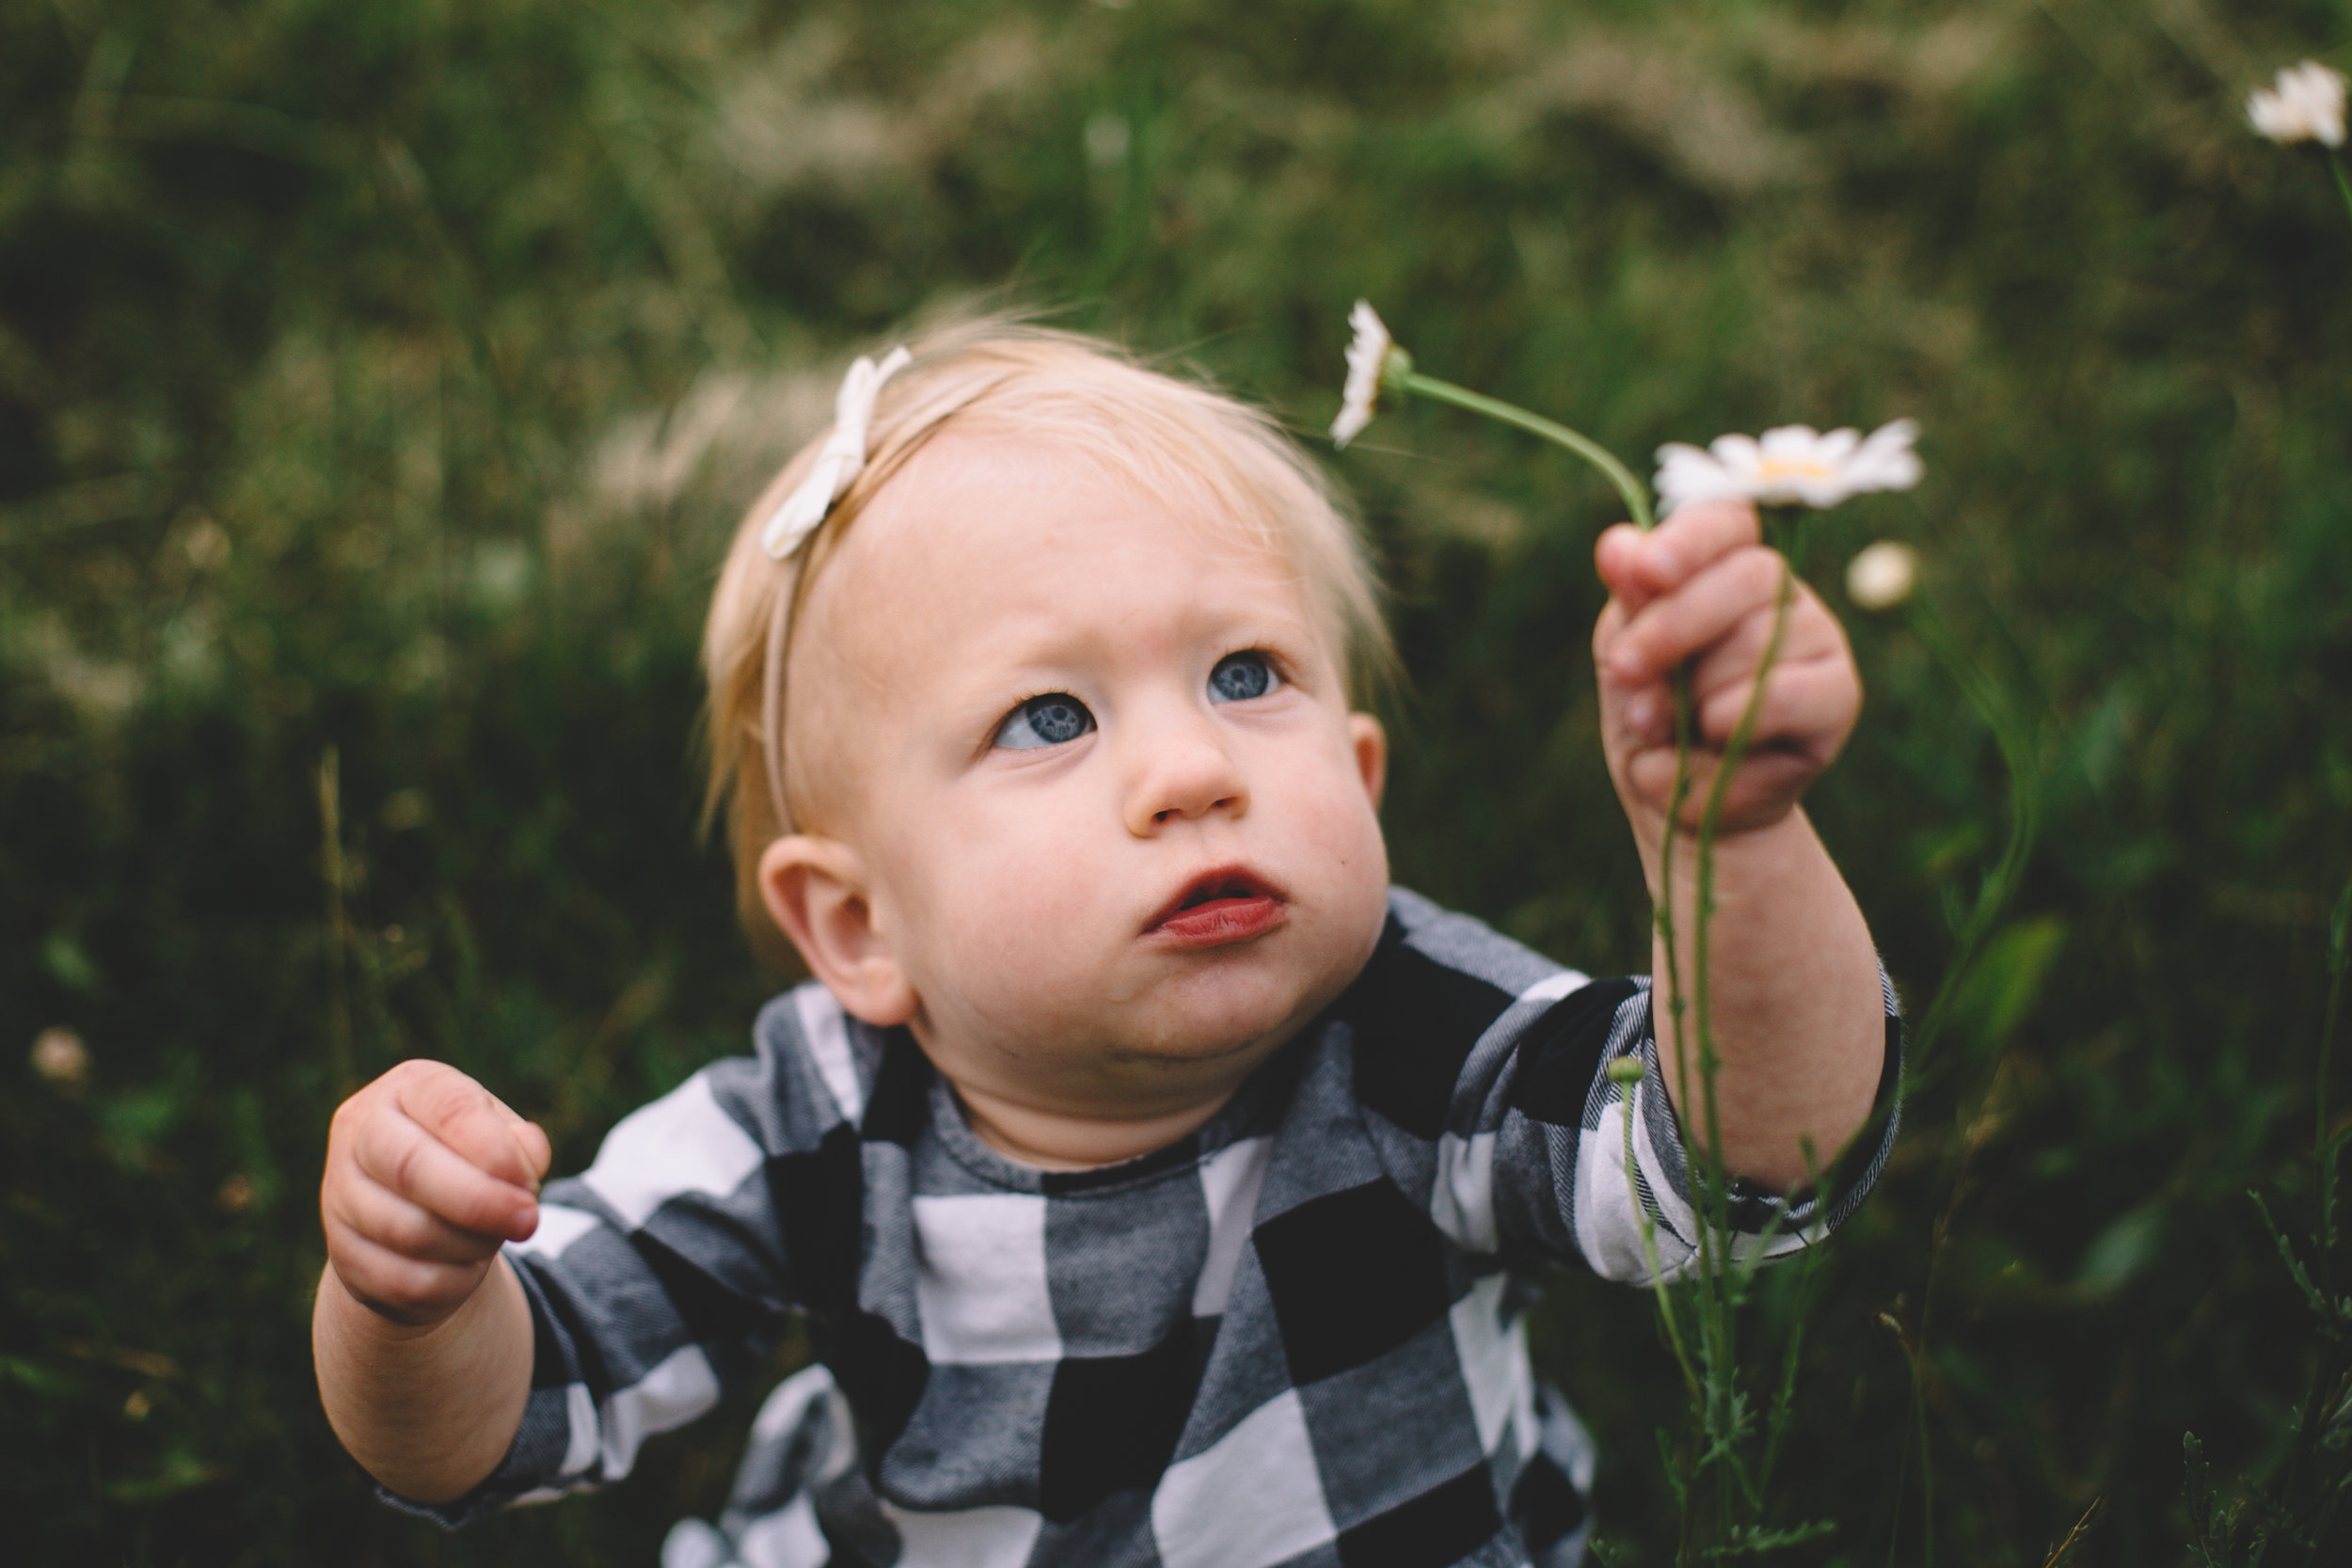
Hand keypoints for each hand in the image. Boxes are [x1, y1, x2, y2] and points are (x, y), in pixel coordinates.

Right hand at [320, 1060, 550, 1328]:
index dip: (495, 1150)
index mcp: (408, 1088)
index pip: (450, 1108)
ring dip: (470, 1244)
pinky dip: (450, 1283)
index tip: (530, 1183)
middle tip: (528, 1221)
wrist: (417, 1220)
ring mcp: (340, 1195)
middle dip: (479, 1201)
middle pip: (411, 1168)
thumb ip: (522, 1145)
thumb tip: (528, 1156)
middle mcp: (360, 1132)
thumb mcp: (501, 1140)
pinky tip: (467, 1269)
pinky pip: (402, 1280)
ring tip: (496, 1239)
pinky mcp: (343, 1255)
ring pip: (407, 1231)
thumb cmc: (470, 1163)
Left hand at [1592, 499, 1858, 838]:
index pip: (1727, 522)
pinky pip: (1783, 695)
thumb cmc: (1654, 716)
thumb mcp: (1628, 655)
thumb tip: (1616, 545)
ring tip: (1659, 729)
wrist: (1683, 801)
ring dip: (1693, 694)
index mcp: (1725, 565)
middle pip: (1746, 576)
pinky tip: (1710, 742)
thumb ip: (1630, 601)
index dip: (1690, 539)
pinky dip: (1731, 724)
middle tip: (1625, 667)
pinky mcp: (1839, 693)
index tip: (1645, 569)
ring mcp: (1819, 637)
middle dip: (1674, 624)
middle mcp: (1782, 592)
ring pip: (1759, 642)